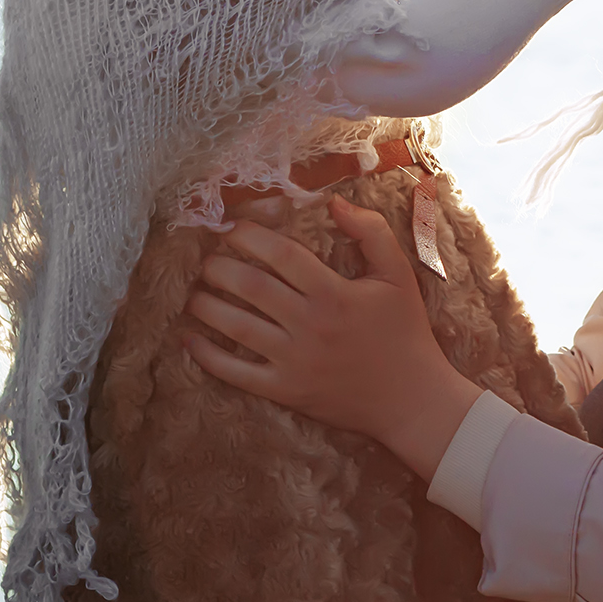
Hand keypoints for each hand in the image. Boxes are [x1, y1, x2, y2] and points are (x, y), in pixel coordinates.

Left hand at [184, 197, 481, 480]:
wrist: (412, 399)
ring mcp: (294, 361)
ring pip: (236, 327)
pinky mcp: (286, 390)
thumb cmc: (405, 333)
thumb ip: (371, 233)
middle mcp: (309, 325)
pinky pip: (237, 373)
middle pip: (250, 286)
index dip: (251, 236)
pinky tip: (190, 341)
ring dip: (206, 306)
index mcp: (334, 294)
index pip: (281, 254)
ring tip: (195, 295)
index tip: (234, 228)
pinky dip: (207, 357)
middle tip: (208, 261)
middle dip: (219, 268)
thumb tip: (334, 203)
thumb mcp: (399, 276)